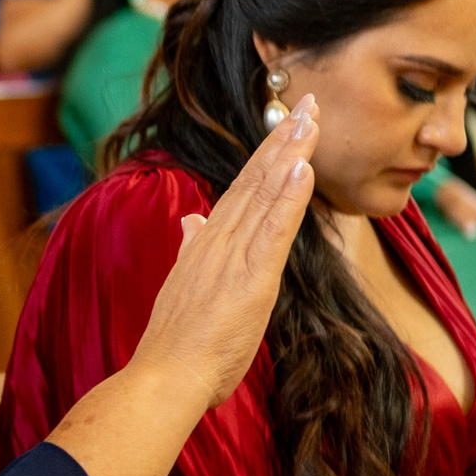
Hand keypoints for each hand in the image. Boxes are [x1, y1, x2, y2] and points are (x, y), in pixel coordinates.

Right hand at [129, 99, 321, 411]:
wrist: (165, 374)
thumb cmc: (179, 343)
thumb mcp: (186, 285)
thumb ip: (190, 248)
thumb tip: (191, 221)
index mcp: (207, 242)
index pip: (243, 188)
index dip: (267, 154)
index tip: (288, 124)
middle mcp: (218, 239)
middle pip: (256, 179)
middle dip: (283, 139)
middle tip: (308, 102)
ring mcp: (233, 254)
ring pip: (266, 193)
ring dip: (290, 153)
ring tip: (310, 118)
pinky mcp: (250, 276)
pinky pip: (274, 228)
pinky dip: (289, 196)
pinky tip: (303, 167)